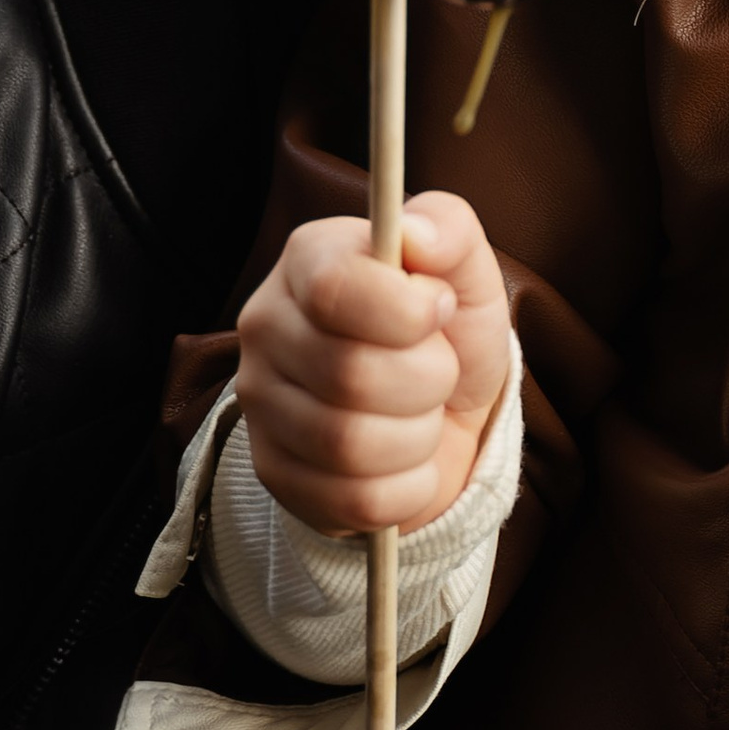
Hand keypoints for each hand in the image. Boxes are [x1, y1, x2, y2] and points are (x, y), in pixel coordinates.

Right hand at [235, 197, 509, 537]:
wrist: (448, 414)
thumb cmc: (447, 332)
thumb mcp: (467, 271)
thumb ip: (448, 230)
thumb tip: (415, 235)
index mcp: (309, 261)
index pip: (334, 288)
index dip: (405, 311)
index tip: (438, 310)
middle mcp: (267, 327)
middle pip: (350, 375)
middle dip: (428, 380)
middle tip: (439, 370)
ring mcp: (262, 405)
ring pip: (349, 444)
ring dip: (419, 436)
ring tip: (422, 414)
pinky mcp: (275, 474)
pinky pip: (353, 499)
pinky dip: (407, 487)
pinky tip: (408, 461)